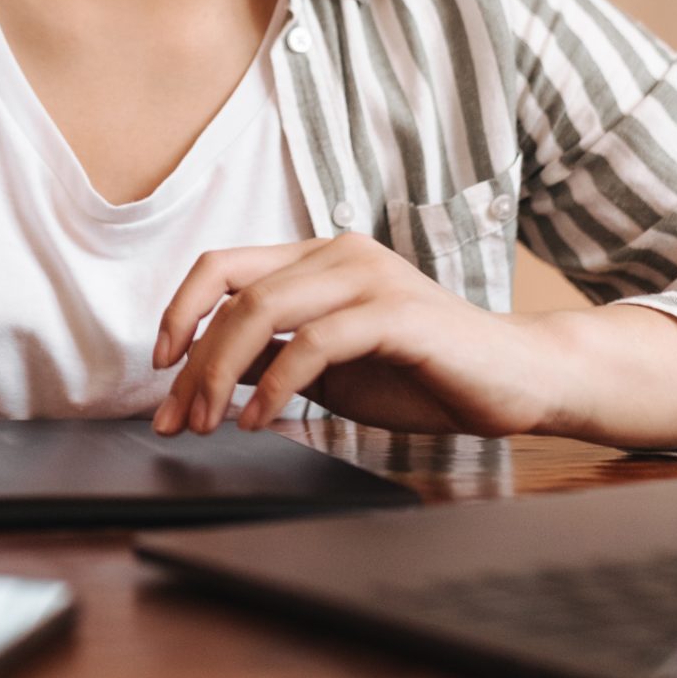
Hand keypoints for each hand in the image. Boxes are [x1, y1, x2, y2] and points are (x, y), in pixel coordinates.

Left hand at [150, 234, 556, 437]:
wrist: (517, 380)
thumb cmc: (425, 373)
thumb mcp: (329, 366)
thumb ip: (273, 354)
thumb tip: (206, 368)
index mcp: (319, 258)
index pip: (223, 266)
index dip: (179, 311)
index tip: (159, 365)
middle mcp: (339, 253)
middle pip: (233, 291)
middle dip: (192, 361)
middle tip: (175, 419)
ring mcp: (368, 277)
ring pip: (262, 309)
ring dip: (220, 373)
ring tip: (209, 424)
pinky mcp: (395, 312)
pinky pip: (313, 342)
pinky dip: (275, 384)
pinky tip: (260, 420)